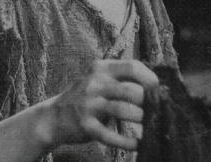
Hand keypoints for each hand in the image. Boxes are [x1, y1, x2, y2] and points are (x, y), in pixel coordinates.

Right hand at [37, 59, 157, 150]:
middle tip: (157, 110)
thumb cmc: (86, 97)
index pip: (132, 66)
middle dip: (148, 102)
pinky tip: (137, 144)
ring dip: (140, 119)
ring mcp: (88, 105)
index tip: (158, 88)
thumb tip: (157, 88)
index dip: (149, 77)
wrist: (52, 117)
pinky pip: (110, 135)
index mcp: (101, 69)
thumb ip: (122, 80)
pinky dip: (126, 141)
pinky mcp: (85, 126)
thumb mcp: (99, 80)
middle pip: (130, 90)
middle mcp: (94, 84)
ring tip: (150, 125)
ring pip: (122, 110)